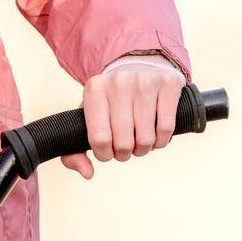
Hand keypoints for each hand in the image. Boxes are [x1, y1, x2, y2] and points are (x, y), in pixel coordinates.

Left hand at [60, 61, 186, 178]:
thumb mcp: (88, 117)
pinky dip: (162, 141)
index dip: (105, 155)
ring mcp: (144, 80)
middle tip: (127, 147)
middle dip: (126, 154)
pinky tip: (156, 133)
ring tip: (140, 139)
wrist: (139, 67)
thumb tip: (87, 173)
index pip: (99, 139)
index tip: (109, 151)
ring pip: (146, 138)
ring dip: (144, 148)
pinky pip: (166, 128)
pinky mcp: (167, 83)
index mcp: (94, 89)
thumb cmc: (112, 101)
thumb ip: (74, 150)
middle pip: (124, 142)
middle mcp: (118, 82)